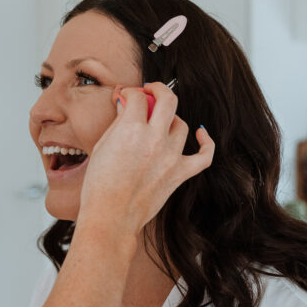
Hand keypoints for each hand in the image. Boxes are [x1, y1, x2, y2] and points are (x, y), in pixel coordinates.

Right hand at [77, 83, 214, 245]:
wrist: (110, 216)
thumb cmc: (100, 185)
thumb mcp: (102, 146)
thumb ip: (118, 123)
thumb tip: (126, 105)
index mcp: (132, 129)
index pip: (138, 97)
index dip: (131, 93)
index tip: (127, 97)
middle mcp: (155, 139)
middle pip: (167, 100)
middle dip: (157, 90)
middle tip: (149, 91)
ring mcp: (171, 156)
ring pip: (181, 125)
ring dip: (170, 120)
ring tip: (159, 123)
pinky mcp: (180, 174)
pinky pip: (204, 155)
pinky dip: (205, 142)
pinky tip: (200, 134)